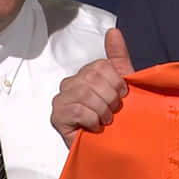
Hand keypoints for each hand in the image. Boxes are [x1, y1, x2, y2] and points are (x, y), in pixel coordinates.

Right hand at [51, 28, 135, 147]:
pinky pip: (77, 110)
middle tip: (113, 112)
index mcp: (86, 73)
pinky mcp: (57, 116)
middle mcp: (70, 82)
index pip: (101, 66)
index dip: (116, 83)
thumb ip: (118, 56)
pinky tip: (95, 127)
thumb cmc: (115, 116)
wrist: (110, 147)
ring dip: (102, 110)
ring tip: (105, 120)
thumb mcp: (121, 85)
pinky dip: (92, 120)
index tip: (122, 97)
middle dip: (110, 98)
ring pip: (85, 94)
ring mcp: (61, 99)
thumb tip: (113, 31)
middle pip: (93, 78)